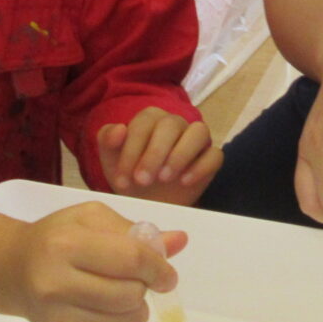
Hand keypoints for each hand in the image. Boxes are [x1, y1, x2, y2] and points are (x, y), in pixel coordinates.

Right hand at [11, 201, 186, 321]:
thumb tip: (180, 240)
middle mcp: (57, 285)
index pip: (131, 260)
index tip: (167, 273)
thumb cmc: (57, 237)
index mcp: (64, 246)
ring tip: (122, 290)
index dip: (159, 267)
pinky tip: (108, 306)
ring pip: (128, 321)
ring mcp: (59, 319)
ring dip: (138, 306)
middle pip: (131, 294)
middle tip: (136, 276)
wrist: (16, 271)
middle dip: (145, 285)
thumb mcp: (92, 219)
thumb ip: (136, 231)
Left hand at [99, 108, 221, 202]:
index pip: (144, 122)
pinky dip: (201, 167)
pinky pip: (214, 155)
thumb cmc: (130, 176)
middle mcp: (175, 123)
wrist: (148, 202)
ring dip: (180, 154)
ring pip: (198, 132)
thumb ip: (108, 141)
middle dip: (154, 153)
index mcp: (150, 119)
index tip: (123, 179)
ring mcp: (196, 139)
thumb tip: (120, 129)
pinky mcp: (211, 158)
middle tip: (142, 181)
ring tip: (164, 178)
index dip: (132, 148)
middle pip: (171, 124)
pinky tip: (185, 182)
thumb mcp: (112, 161)